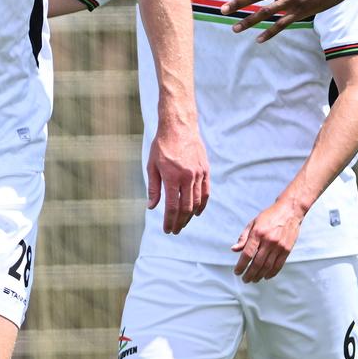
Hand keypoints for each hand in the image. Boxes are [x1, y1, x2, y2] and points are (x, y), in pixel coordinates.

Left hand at [147, 108, 209, 232]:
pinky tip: (196, 212)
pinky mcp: (205, 170)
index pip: (172, 207)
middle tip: (175, 230)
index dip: (170, 221)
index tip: (167, 230)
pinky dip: (202, 204)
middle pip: (186, 208)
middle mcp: (187, 177)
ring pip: (197, 202)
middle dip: (180, 222)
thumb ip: (153, 188)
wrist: (179, 127)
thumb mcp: (152, 166)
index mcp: (172, 177)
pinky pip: (205, 192)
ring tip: (183, 223)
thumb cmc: (162, 146)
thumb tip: (152, 207)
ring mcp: (198, 174)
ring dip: (190, 216)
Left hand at [232, 194, 304, 282]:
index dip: (241, 265)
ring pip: (267, 266)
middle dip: (249, 274)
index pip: (247, 254)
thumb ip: (243, 237)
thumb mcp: (253, 223)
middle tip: (245, 279)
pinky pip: (278, 265)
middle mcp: (268, 241)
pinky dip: (272, 273)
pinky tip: (266, 276)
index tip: (237, 272)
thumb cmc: (269, 216)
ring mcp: (279, 246)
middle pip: (257, 263)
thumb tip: (234, 250)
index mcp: (258, 233)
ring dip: (259, 275)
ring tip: (254, 279)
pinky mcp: (287, 249)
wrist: (290, 210)